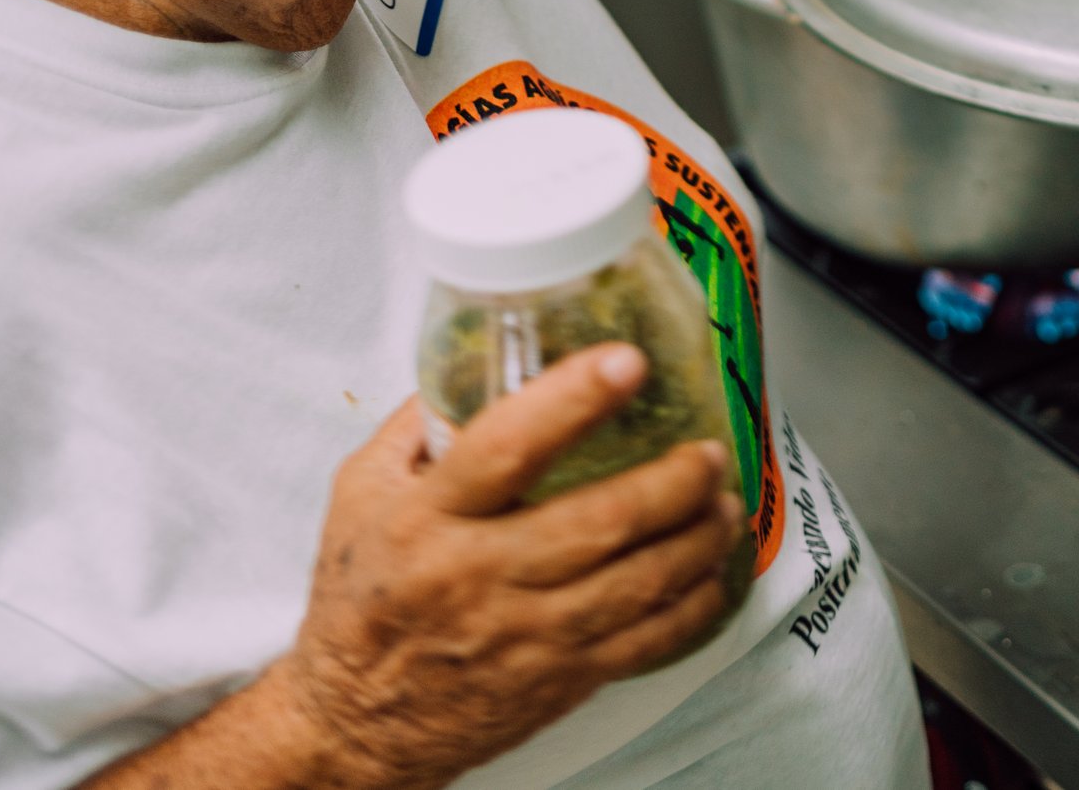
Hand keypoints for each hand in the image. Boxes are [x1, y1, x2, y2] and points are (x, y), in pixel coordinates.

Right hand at [269, 346, 741, 789]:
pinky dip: (693, 602)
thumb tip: (482, 356)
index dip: (573, 399)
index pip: (505, 448)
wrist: (354, 722)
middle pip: (600, 520)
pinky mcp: (560, 678)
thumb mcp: (360, 496)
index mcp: (427, 520)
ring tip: (724, 500)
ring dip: (698, 536)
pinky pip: (647, 640)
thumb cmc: (362, 598)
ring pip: (639, 581)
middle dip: (673, 479)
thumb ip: (418, 427)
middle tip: (708, 449)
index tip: (627, 362)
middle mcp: (479, 576)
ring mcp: (526, 634)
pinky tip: (713, 568)